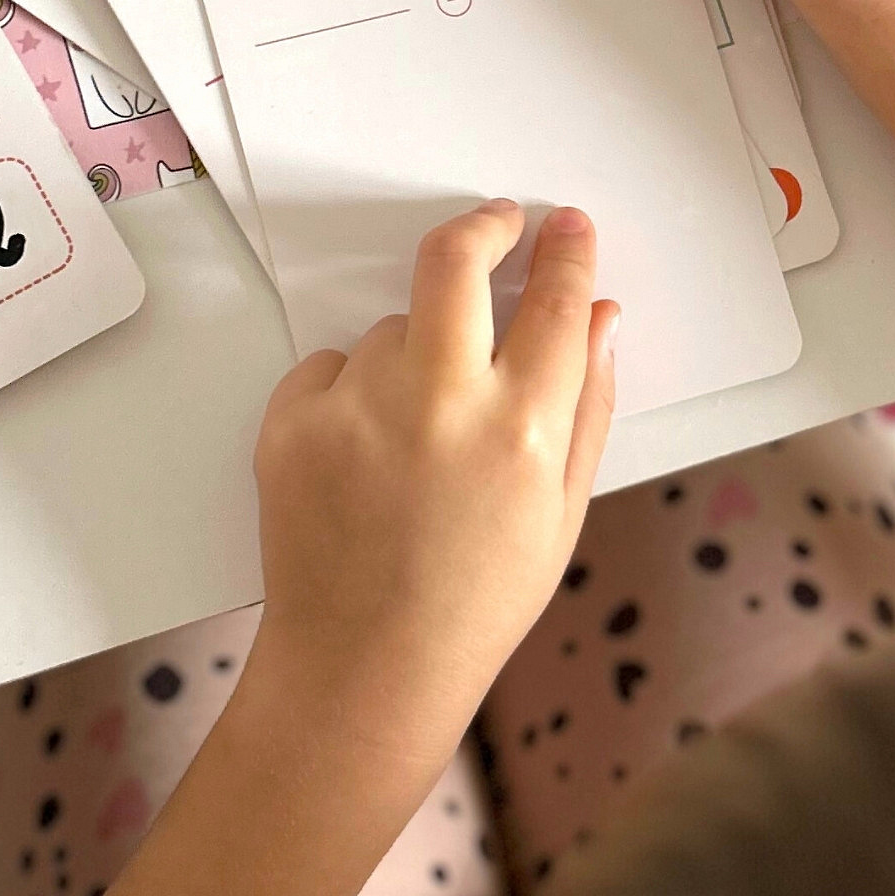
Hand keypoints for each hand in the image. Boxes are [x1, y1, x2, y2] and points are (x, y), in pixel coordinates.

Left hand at [248, 201, 617, 777]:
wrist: (363, 670)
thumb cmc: (473, 600)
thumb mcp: (561, 510)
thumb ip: (588, 402)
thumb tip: (602, 313)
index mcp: (520, 429)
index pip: (555, 300)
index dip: (566, 252)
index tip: (566, 226)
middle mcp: (438, 403)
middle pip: (456, 259)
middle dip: (485, 226)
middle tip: (499, 225)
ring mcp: (357, 407)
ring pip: (396, 327)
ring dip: (415, 354)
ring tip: (418, 444)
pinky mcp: (292, 420)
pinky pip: (333, 365)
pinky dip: (352, 392)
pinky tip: (367, 460)